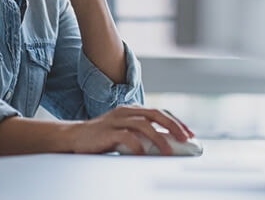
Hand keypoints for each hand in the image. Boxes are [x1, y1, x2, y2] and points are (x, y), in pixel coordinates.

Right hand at [66, 105, 194, 155]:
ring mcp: (116, 120)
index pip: (159, 111)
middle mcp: (126, 111)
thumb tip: (166, 144)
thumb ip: (141, 134)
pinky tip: (143, 154)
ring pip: (143, 124)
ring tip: (168, 151)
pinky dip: (137, 145)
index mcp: (132, 110)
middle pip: (155, 113)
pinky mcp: (107, 131)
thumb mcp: (124, 131)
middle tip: (185, 139)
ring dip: (159, 138)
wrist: (75, 136)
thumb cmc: (102, 136)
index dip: (176, 121)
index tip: (189, 134)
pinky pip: (126, 136)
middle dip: (173, 126)